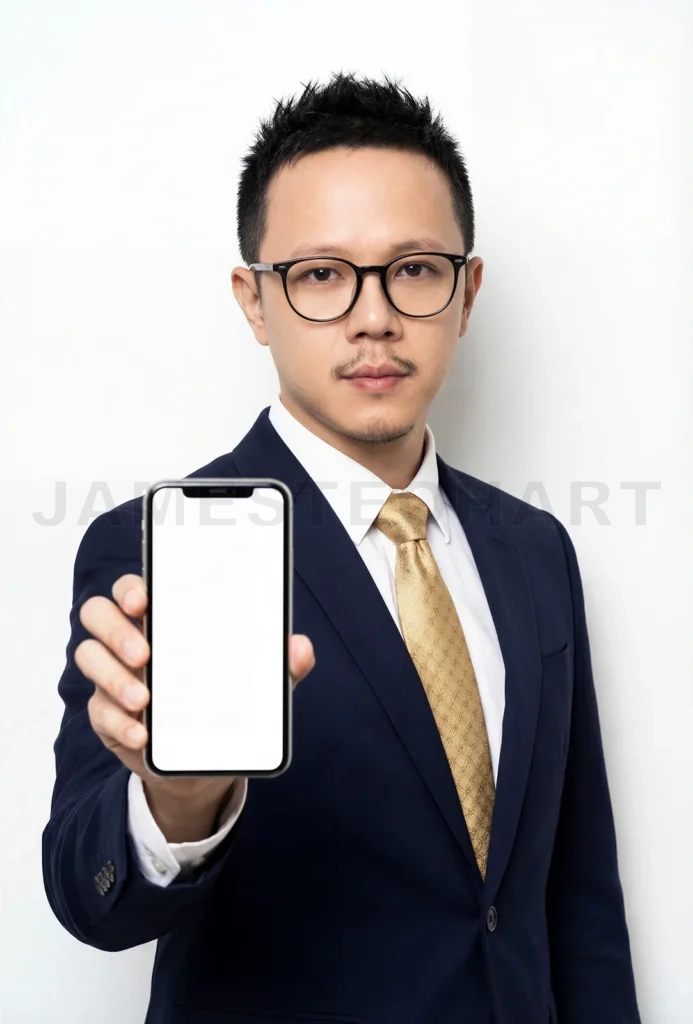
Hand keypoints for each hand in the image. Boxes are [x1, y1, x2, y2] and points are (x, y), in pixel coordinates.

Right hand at [75, 573, 314, 832]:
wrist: (205, 763)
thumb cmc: (225, 703)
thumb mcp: (258, 686)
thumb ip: (281, 665)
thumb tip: (300, 647)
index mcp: (164, 621)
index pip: (134, 588)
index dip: (131, 587)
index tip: (144, 600)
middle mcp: (130, 640)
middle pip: (98, 613)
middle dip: (116, 629)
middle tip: (145, 654)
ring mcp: (113, 676)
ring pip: (88, 656)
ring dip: (112, 677)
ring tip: (145, 699)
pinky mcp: (106, 714)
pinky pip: (97, 710)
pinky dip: (119, 722)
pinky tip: (142, 734)